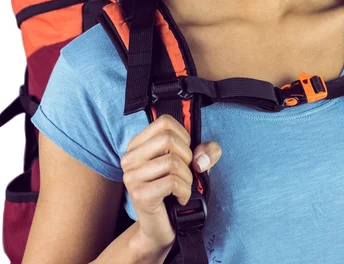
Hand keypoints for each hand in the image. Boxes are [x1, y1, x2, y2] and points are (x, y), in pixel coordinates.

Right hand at [120, 114, 221, 252]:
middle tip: (184, 174)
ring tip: (182, 188)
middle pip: (168, 139)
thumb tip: (200, 160)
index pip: (164, 122)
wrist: (160, 228)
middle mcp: (129, 158)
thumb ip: (206, 152)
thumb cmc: (174, 191)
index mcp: (137, 145)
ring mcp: (132, 176)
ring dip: (187, 178)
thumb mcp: (193, 164)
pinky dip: (184, 191)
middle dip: (187, 157)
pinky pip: (172, 183)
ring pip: (172, 162)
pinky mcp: (140, 194)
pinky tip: (179, 199)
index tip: (184, 154)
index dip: (183, 136)